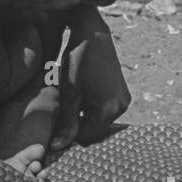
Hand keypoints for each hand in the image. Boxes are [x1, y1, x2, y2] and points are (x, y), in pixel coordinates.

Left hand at [49, 6, 130, 151]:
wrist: (92, 34)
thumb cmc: (77, 61)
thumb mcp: (69, 93)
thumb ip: (67, 122)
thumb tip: (58, 147)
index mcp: (108, 109)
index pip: (86, 137)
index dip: (69, 133)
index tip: (57, 121)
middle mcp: (121, 107)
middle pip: (94, 129)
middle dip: (78, 124)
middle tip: (64, 108)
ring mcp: (124, 99)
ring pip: (100, 120)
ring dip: (85, 115)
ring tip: (73, 99)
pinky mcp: (123, 92)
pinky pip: (106, 109)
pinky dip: (93, 107)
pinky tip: (83, 94)